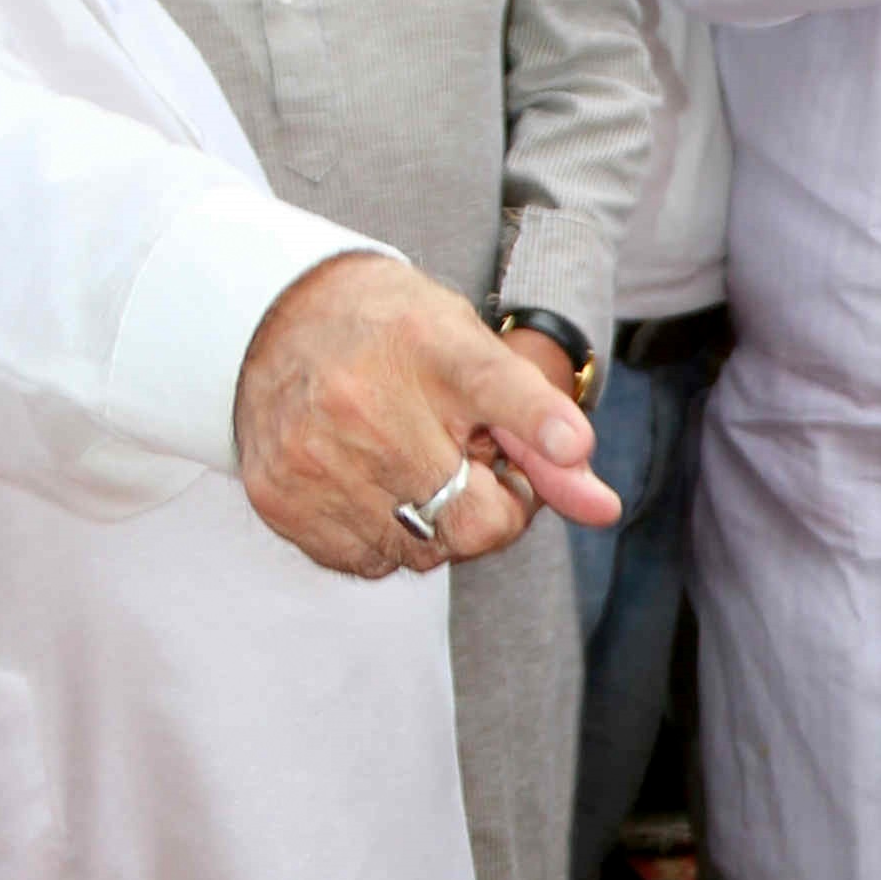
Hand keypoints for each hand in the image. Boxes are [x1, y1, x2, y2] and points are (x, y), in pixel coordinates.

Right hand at [235, 254, 616, 578]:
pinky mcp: (278, 496)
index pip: (496, 385)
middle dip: (488, 508)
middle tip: (468, 465)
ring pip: (420, 552)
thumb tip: (602, 510)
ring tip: (414, 466)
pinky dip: (383, 538)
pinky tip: (373, 486)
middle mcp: (365, 401)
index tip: (570, 443)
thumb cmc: (397, 338)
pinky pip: (365, 561)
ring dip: (434, 527)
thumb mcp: (476, 355)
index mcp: (430, 346)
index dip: (540, 421)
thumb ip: (541, 431)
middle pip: (471, 520)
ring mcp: (315, 454)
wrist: (279, 318)